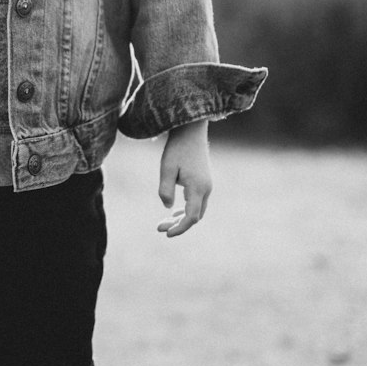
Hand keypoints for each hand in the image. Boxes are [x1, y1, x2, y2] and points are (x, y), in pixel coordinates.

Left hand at [157, 120, 211, 237]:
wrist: (191, 131)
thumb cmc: (177, 149)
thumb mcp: (166, 168)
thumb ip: (166, 190)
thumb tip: (167, 208)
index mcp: (197, 188)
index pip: (192, 217)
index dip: (180, 228)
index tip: (166, 233)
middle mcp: (206, 189)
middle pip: (195, 216)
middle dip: (178, 225)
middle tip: (159, 227)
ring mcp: (207, 186)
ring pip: (197, 210)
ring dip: (182, 218)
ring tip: (164, 222)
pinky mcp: (204, 182)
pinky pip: (197, 202)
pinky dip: (187, 209)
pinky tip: (174, 211)